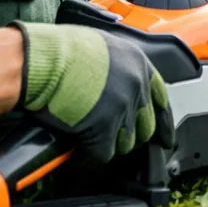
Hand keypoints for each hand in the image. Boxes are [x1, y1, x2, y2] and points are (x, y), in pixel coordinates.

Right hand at [12, 22, 173, 162]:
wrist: (42, 61)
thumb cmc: (60, 50)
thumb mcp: (101, 46)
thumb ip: (117, 66)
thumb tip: (116, 81)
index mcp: (138, 65)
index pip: (161, 99)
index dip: (163, 120)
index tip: (166, 137)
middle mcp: (136, 86)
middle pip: (146, 125)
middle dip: (133, 137)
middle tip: (116, 142)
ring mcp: (122, 108)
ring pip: (127, 142)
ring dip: (111, 146)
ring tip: (93, 144)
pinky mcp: (104, 127)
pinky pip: (103, 153)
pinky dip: (90, 160)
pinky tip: (80, 159)